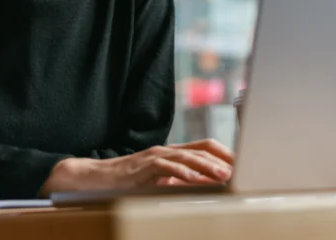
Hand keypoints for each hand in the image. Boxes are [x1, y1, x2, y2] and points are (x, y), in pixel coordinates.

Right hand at [41, 139, 233, 193]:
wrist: (93, 179)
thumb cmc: (127, 183)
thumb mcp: (157, 182)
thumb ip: (178, 182)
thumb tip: (203, 188)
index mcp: (171, 153)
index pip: (204, 146)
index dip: (224, 153)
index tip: (241, 164)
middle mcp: (165, 150)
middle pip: (201, 147)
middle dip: (222, 158)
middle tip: (239, 171)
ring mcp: (154, 156)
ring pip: (186, 157)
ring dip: (207, 166)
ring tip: (223, 175)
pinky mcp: (142, 167)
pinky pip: (165, 167)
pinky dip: (181, 173)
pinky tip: (193, 180)